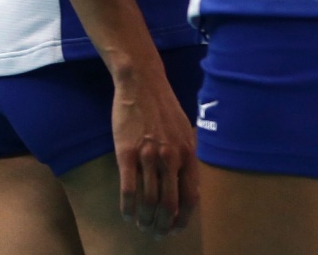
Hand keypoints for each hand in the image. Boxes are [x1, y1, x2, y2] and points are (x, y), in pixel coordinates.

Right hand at [110, 61, 198, 235]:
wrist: (143, 84)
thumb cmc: (164, 109)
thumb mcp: (185, 132)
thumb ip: (186, 158)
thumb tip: (186, 186)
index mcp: (189, 154)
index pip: (191, 197)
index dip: (184, 218)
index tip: (176, 228)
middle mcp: (172, 158)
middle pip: (169, 204)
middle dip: (163, 225)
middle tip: (156, 234)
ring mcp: (149, 156)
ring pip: (148, 201)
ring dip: (145, 219)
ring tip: (142, 226)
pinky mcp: (127, 153)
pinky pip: (128, 189)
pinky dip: (128, 208)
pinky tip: (127, 215)